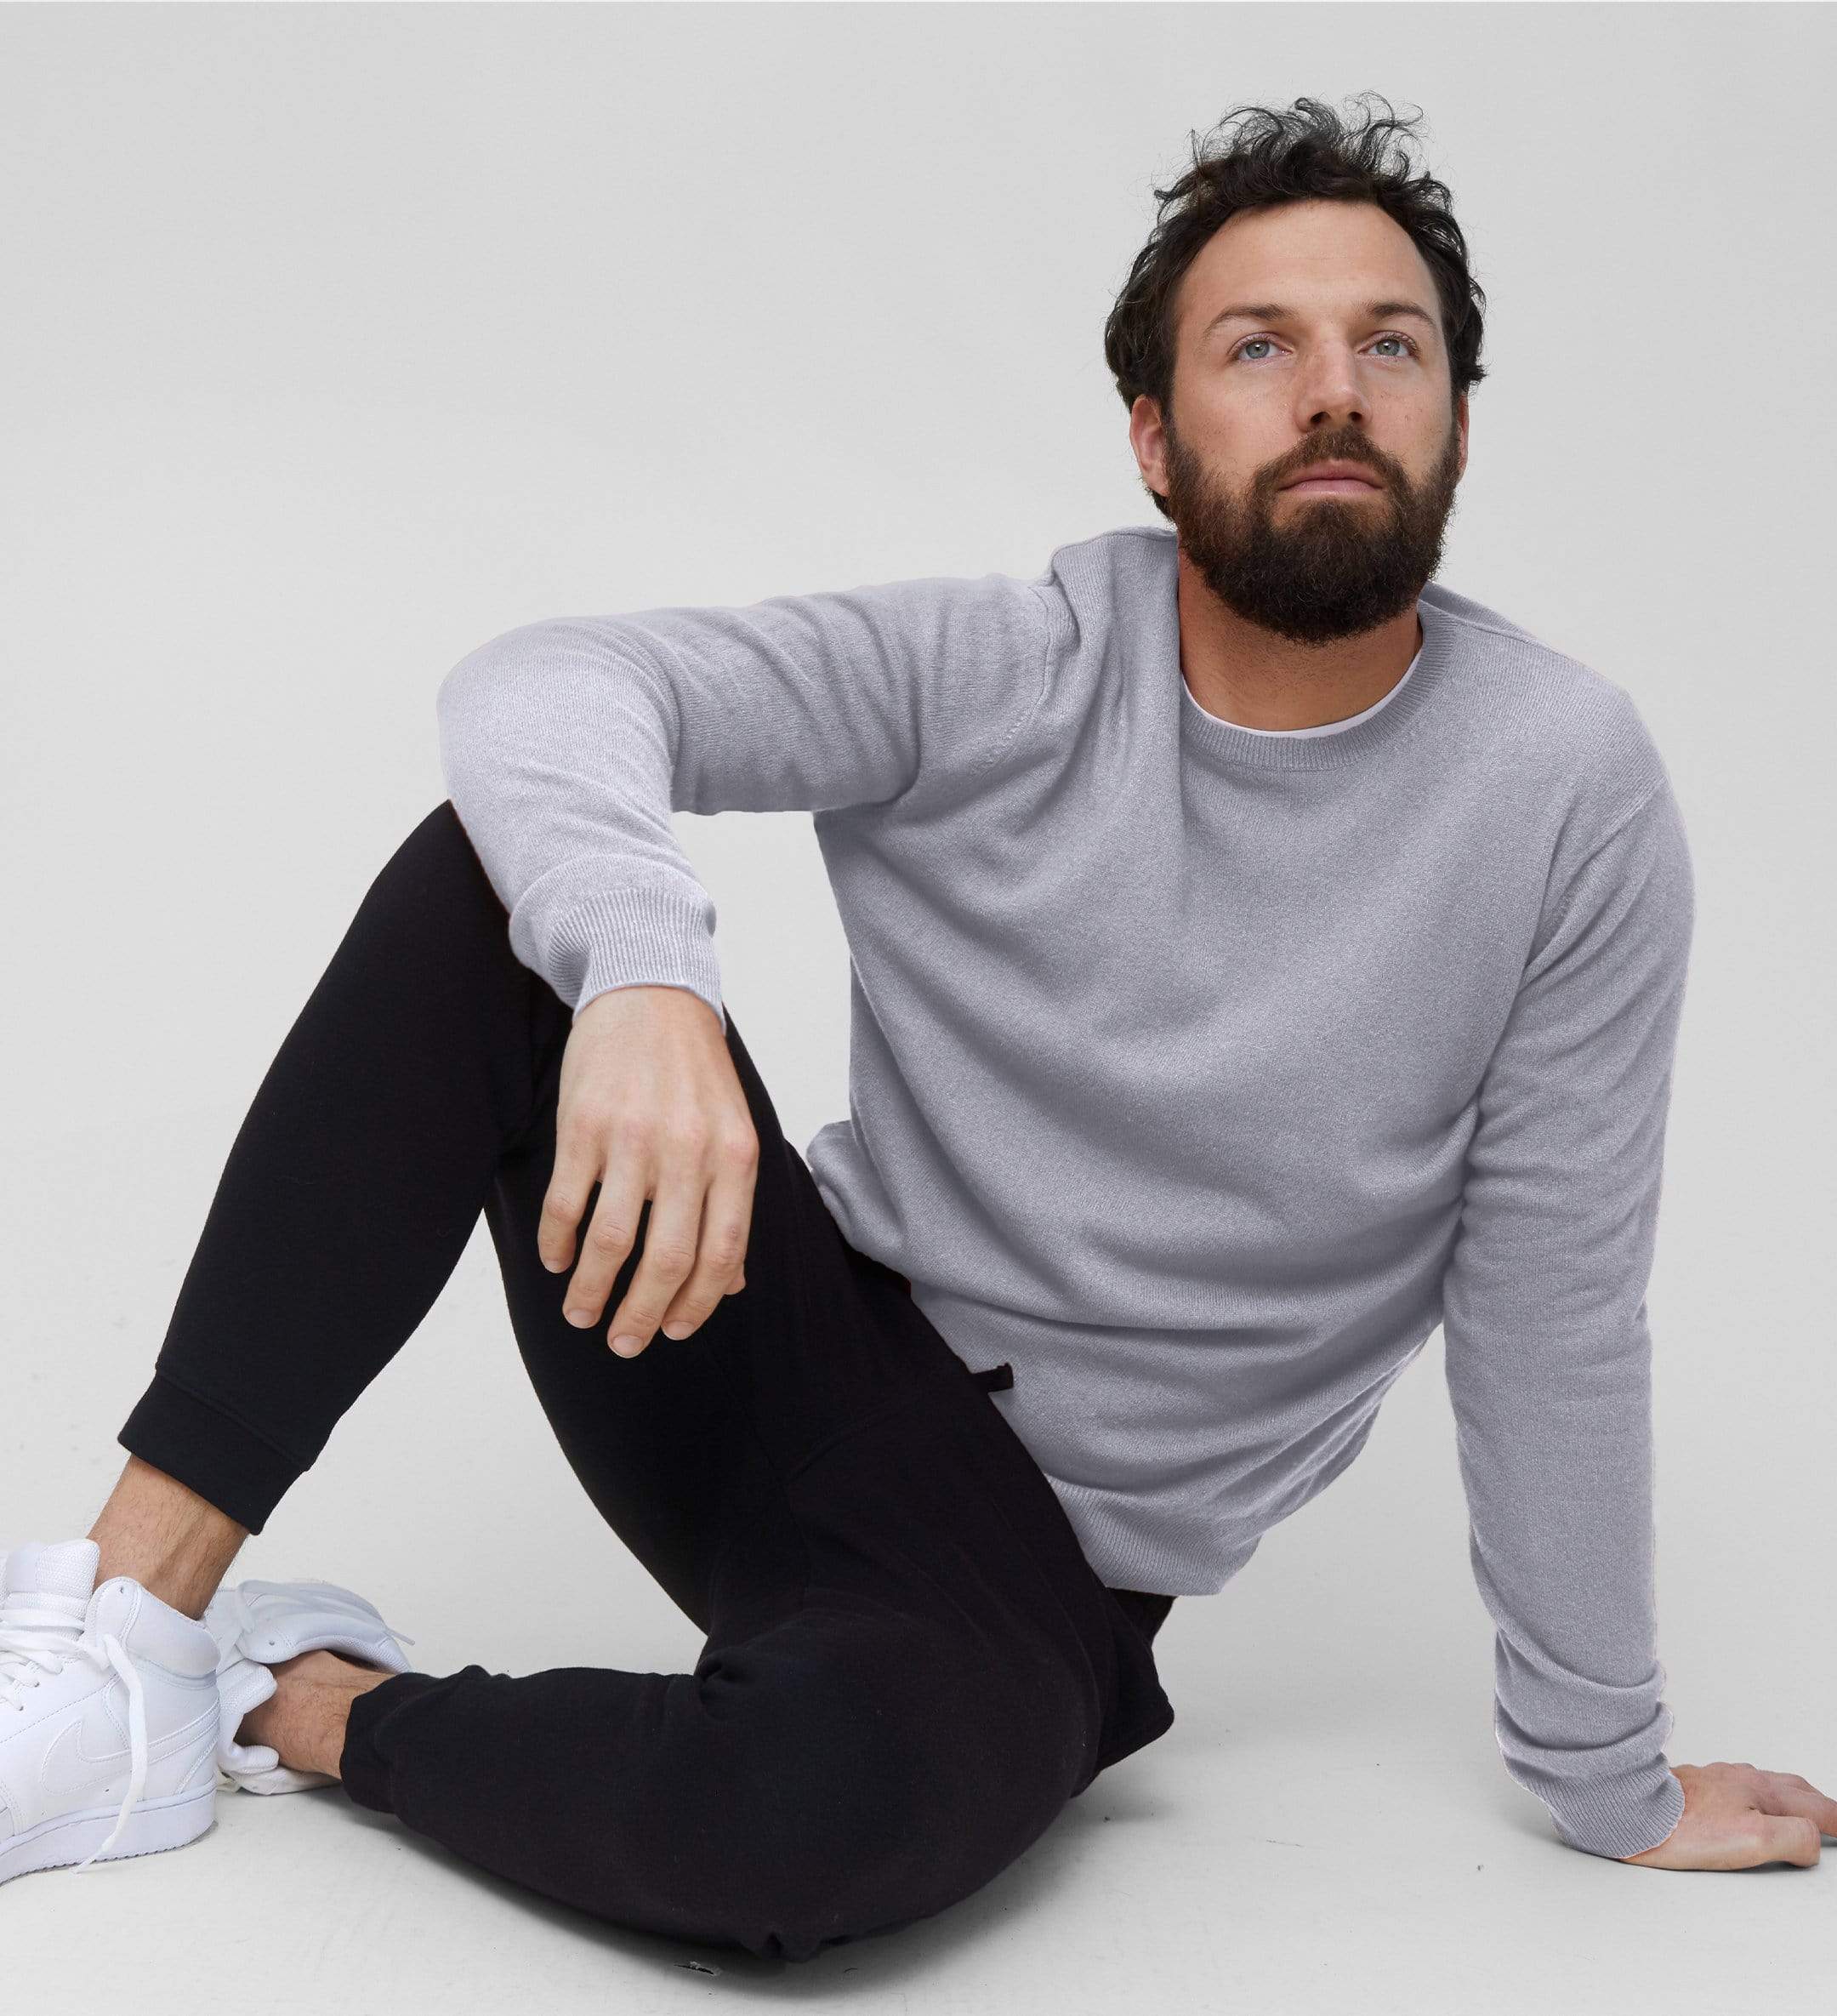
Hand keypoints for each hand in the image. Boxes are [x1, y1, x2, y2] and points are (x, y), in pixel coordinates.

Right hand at [538, 984, 757, 1356]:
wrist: (651, 992)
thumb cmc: (694, 1072)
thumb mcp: (733, 1133)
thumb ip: (731, 1205)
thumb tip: (728, 1283)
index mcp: (735, 1156)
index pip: (721, 1253)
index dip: (696, 1303)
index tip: (675, 1331)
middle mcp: (688, 1151)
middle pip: (665, 1260)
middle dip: (642, 1315)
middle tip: (624, 1342)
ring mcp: (633, 1138)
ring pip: (610, 1242)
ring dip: (592, 1291)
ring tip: (581, 1314)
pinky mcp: (583, 1126)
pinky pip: (567, 1203)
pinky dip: (558, 1244)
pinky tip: (556, 1262)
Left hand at [1618, 1762, 1836, 1868]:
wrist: (1628, 1812)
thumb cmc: (1683, 1826)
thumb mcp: (1754, 1840)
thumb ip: (1794, 1838)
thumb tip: (1811, 1841)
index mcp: (1758, 1789)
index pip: (1813, 1806)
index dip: (1835, 1820)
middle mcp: (1737, 1778)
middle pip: (1791, 1788)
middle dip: (1816, 1803)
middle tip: (1830, 1818)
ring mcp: (1713, 1780)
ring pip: (1761, 1784)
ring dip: (1784, 1796)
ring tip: (1795, 1810)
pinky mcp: (1692, 1788)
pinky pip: (1735, 1787)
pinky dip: (1754, 1797)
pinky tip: (1745, 1805)